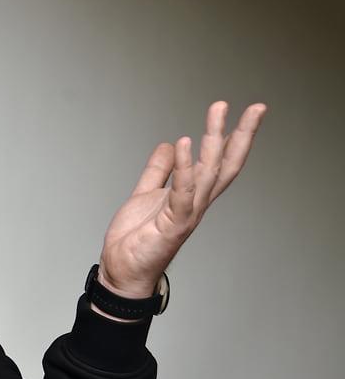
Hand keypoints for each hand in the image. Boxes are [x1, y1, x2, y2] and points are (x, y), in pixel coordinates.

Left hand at [98, 101, 265, 297]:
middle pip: (225, 164)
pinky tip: (184, 144)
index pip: (220, 162)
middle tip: (256, 107)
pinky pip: (181, 192)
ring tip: (219, 111)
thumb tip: (170, 145)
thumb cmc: (136, 240)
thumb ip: (158, 171)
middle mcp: (195, 203)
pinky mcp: (173, 224)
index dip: (235, 138)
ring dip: (214, 140)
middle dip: (241, 135)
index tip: (249, 112)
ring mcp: (187, 214)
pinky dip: (184, 168)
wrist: (122, 271)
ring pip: (208, 172)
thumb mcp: (145, 195)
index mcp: (191, 196)